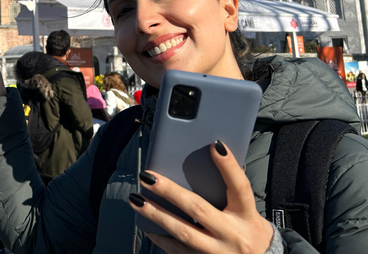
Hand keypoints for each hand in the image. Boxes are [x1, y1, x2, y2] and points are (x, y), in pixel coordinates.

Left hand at [130, 140, 273, 253]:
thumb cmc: (251, 231)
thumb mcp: (249, 211)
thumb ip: (233, 190)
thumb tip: (215, 156)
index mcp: (247, 215)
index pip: (239, 186)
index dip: (228, 166)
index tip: (215, 145)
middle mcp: (233, 234)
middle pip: (199, 209)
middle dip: (170, 192)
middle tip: (147, 177)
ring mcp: (218, 252)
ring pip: (183, 233)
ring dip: (156, 215)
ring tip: (136, 200)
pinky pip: (179, 252)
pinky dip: (161, 238)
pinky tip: (146, 226)